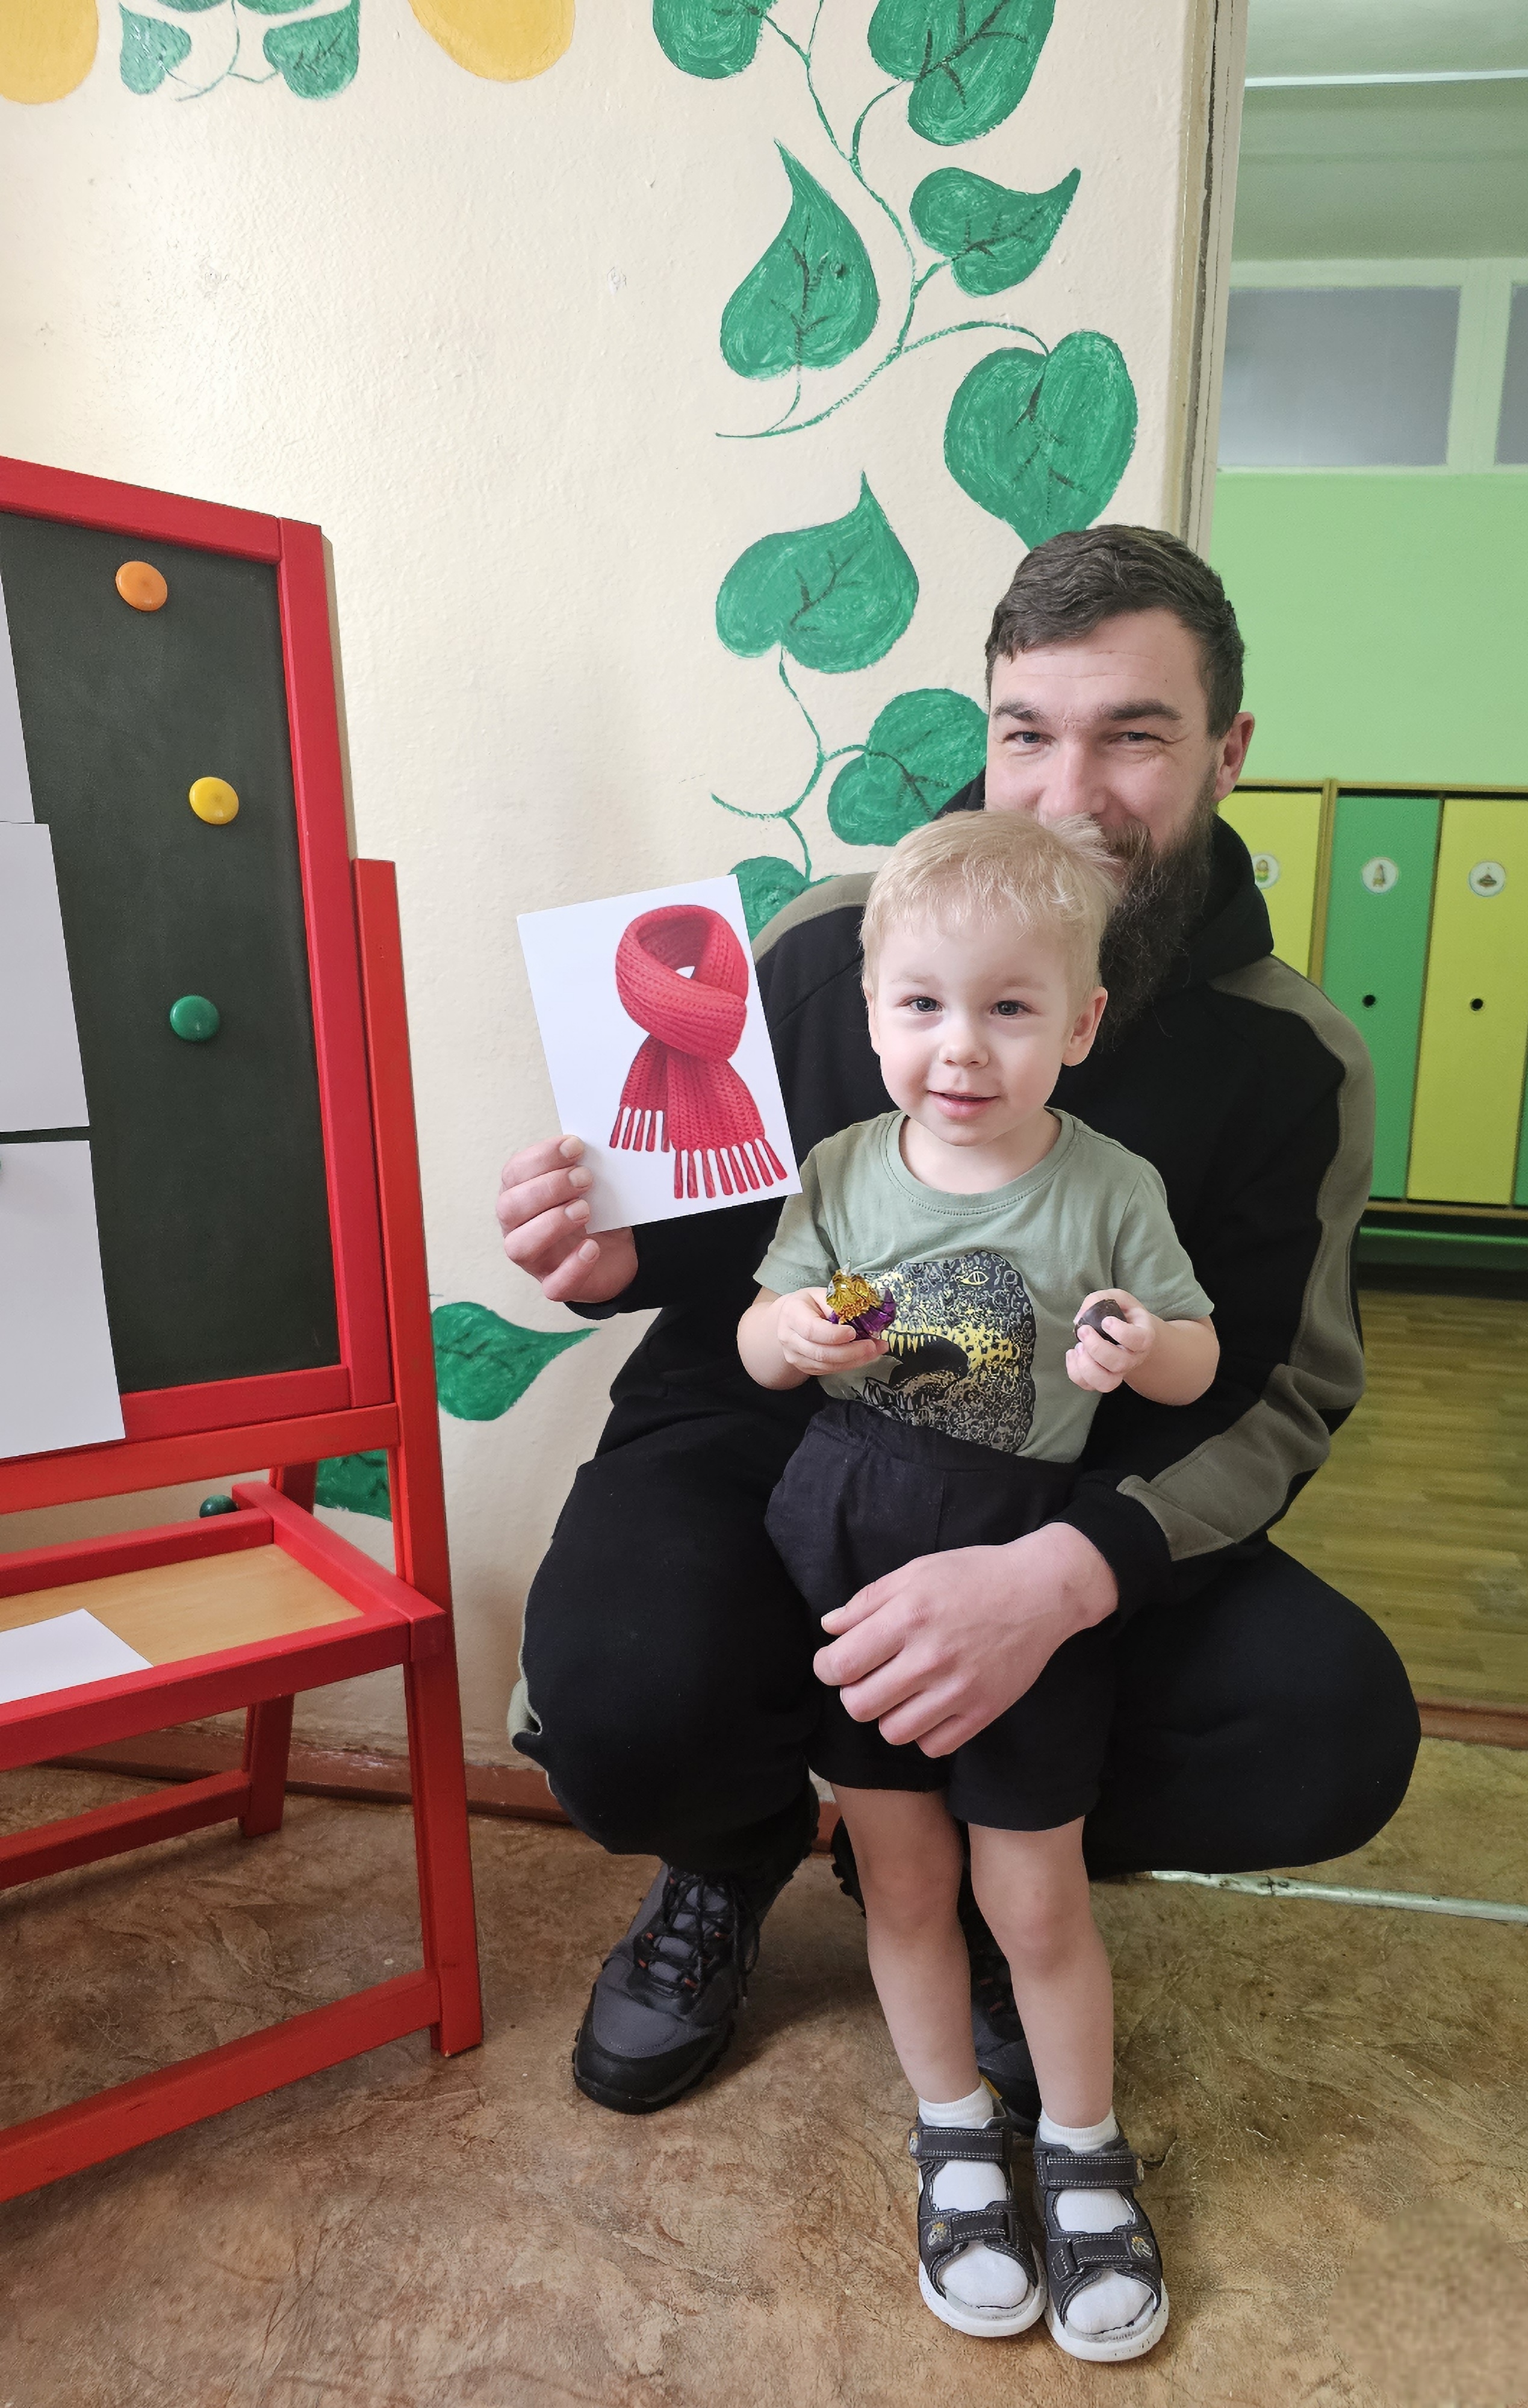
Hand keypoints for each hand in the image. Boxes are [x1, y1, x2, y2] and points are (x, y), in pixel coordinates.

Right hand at [495, 1136, 637, 1305]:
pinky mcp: (555, 1285)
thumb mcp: (591, 1183)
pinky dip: (572, 1266)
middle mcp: (518, 1227)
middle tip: (584, 1179)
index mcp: (520, 1194)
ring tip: (585, 1210)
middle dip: (546, 1189)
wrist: (617, 1251)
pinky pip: (554, 1285)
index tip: (575, 1146)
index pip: (514, 1172)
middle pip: (509, 1208)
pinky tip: (591, 1248)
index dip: (541, 1157)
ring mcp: (534, 1260)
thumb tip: (595, 1143)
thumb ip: (585, 1164)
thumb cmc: (594, 1210)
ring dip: (551, 1224)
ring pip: (519, 1247)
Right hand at [775, 1288, 888, 1379]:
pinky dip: (848, 1365)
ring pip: (826, 1365)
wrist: (789, 1318)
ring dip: (854, 1360)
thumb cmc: (807, 1304)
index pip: (812, 1330)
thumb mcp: (821, 1294)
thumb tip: (861, 1315)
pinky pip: (828, 1370)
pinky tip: (862, 1356)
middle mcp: (789, 1337)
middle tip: (872, 1346)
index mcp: (793, 1314)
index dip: (834, 1335)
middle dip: (851, 1352)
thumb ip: (838, 1303)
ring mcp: (795, 1355)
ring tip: (874, 1350)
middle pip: (821, 1353)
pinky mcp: (804, 1367)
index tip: (853, 1332)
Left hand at [813, 1523, 1116, 1755]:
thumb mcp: (916, 1571)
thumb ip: (867, 1601)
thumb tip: (829, 1628)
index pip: (840, 1666)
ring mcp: (959, 1689)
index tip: (835, 1662)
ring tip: (899, 1693)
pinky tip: (929, 1706)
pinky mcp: (984, 1711)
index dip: (826, 1667)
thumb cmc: (975, 1576)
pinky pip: (933, 1745)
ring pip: (893, 1733)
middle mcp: (931, 1657)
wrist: (1042, 1590)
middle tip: (867, 1678)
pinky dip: (923, 1732)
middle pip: (859, 1706)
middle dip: (853, 1693)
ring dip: (887, 1715)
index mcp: (908, 1617)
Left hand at [1066, 1287, 1155, 1393]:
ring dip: (1087, 1366)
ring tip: (1078, 1347)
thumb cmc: (1123, 1313)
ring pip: (1107, 1383)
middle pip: (1119, 1363)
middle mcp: (1133, 1358)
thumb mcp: (1117, 1298)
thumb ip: (1099, 1299)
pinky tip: (1072, 1353)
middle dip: (1096, 1347)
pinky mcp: (1102, 1378)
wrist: (1129, 1332)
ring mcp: (1119, 1372)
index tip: (1106, 1321)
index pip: (1139, 1340)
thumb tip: (1078, 1319)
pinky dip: (1075, 1372)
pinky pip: (1089, 1385)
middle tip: (1083, 1330)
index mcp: (1143, 1336)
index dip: (1121, 1332)